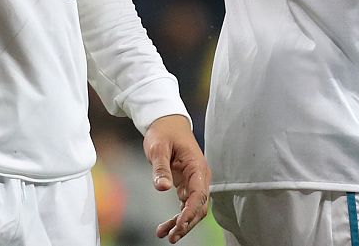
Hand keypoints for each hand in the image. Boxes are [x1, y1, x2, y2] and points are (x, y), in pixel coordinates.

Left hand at [145, 114, 211, 242]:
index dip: (190, 212)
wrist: (167, 123)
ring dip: (182, 223)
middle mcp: (200, 176)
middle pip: (199, 206)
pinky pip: (186, 204)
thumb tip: (162, 188)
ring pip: (194, 208)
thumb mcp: (158, 148)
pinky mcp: (188, 184)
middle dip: (188, 223)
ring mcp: (195, 181)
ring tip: (165, 235)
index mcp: (197, 167)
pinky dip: (178, 217)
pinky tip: (165, 227)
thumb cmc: (164, 132)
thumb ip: (161, 168)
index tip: (180, 225)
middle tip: (172, 237)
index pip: (198, 195)